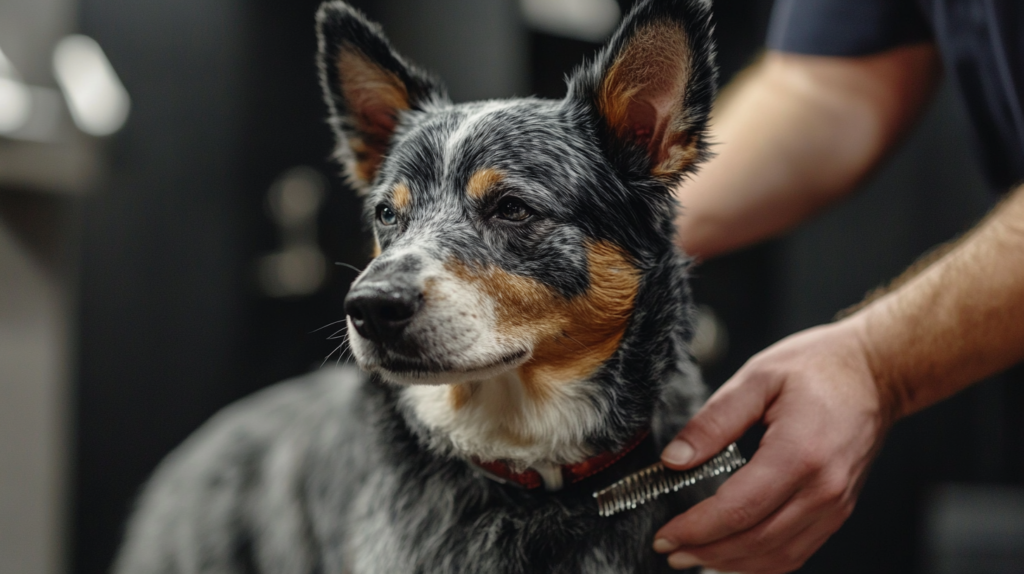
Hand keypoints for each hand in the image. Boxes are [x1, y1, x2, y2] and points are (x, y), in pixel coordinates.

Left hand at [653, 317, 894, 572]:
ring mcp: (835, 505)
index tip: (664, 535)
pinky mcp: (837, 510)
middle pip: (755, 541)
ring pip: (777, 556)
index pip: (738, 509)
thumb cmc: (817, 367)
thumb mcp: (756, 378)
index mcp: (799, 454)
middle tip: (668, 549)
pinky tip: (731, 555)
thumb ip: (713, 422)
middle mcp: (823, 489)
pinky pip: (796, 551)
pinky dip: (760, 562)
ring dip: (730, 564)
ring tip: (692, 556)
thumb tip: (674, 460)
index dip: (696, 528)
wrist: (875, 372)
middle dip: (705, 551)